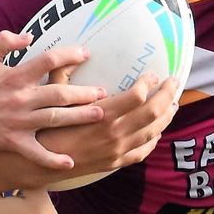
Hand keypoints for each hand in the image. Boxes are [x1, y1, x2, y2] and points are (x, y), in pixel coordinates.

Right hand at [0, 31, 107, 169]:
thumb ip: (6, 41)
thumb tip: (29, 35)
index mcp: (16, 76)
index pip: (49, 60)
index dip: (70, 55)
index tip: (86, 53)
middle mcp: (21, 98)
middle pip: (60, 93)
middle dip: (85, 93)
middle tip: (104, 92)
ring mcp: (18, 121)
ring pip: (56, 119)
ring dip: (79, 117)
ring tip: (100, 116)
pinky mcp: (13, 141)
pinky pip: (36, 152)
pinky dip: (52, 159)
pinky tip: (71, 162)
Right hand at [41, 72, 179, 178]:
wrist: (39, 163)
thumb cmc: (45, 126)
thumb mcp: (52, 95)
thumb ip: (66, 71)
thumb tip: (80, 50)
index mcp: (102, 114)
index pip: (138, 96)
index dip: (149, 82)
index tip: (152, 73)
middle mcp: (114, 134)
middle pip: (154, 112)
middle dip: (168, 94)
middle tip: (174, 82)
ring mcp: (117, 151)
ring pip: (153, 132)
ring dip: (167, 116)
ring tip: (173, 103)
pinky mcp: (115, 163)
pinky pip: (143, 151)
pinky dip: (154, 139)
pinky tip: (157, 130)